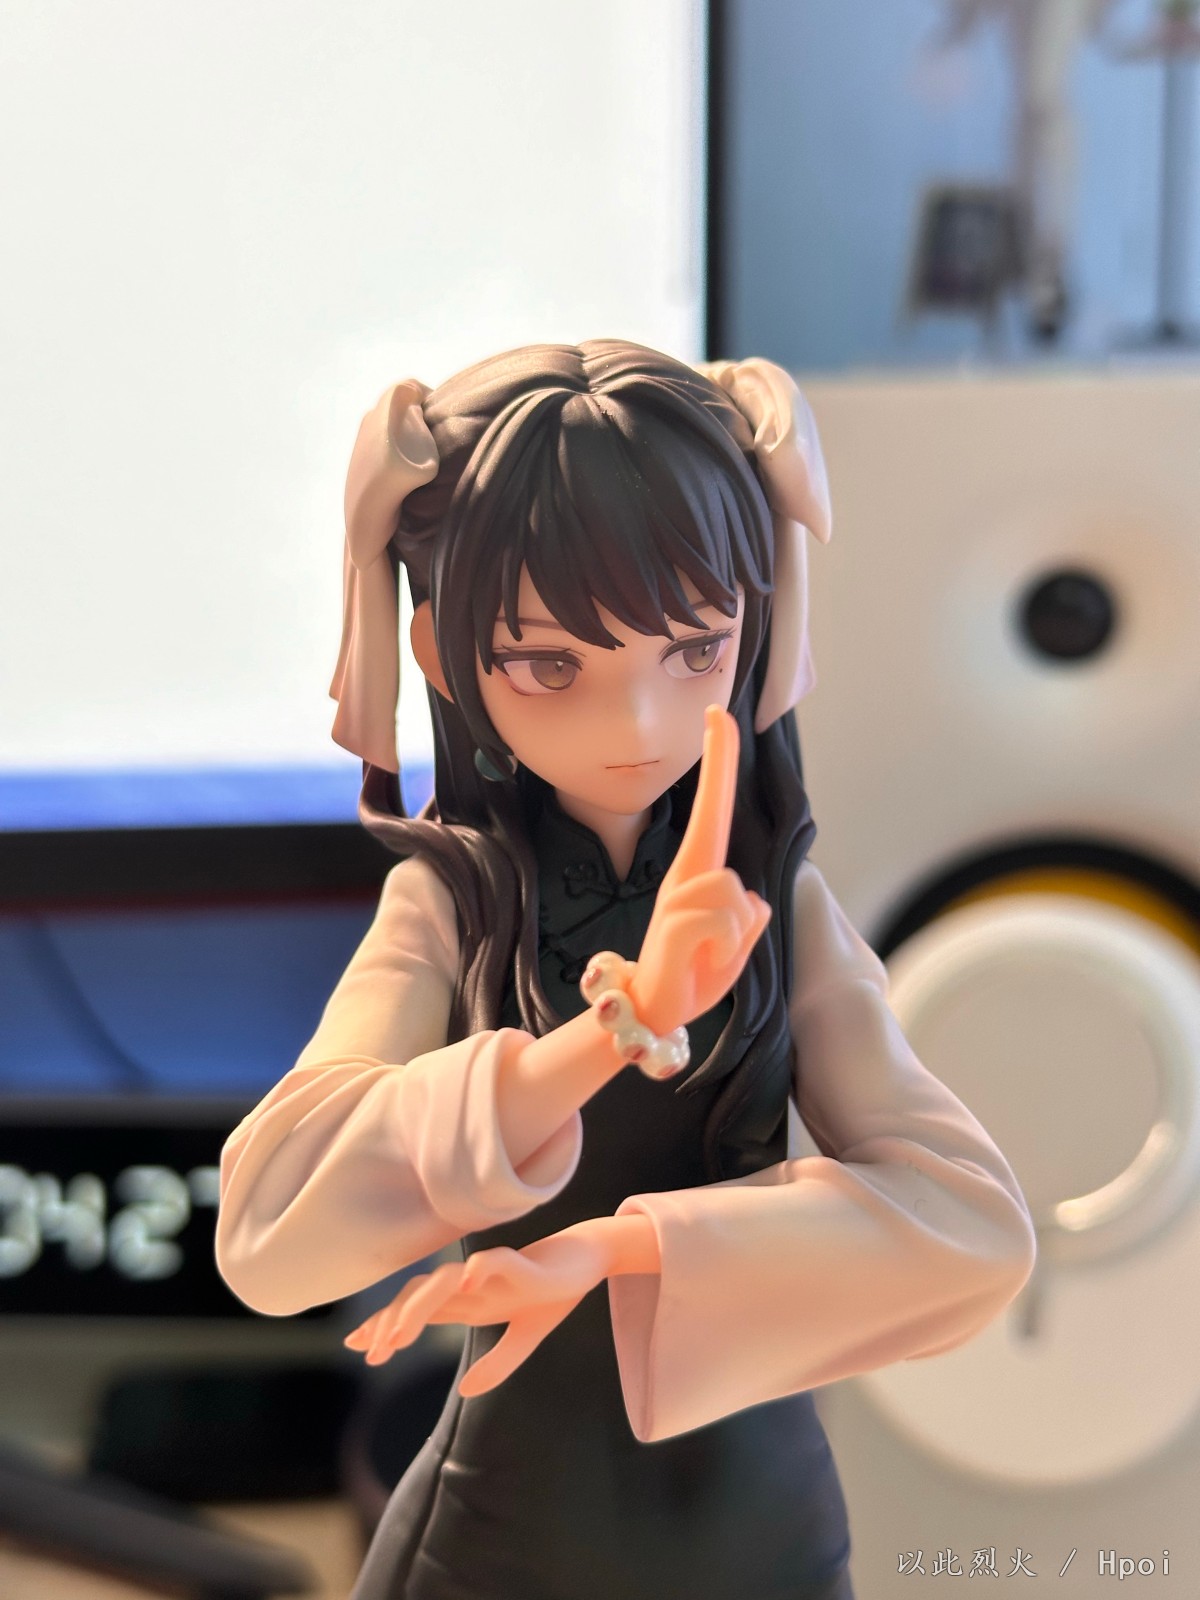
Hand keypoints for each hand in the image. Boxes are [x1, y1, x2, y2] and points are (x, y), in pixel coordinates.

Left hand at [343, 1227, 610, 1396]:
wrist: (587, 1259)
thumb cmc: (551, 1292)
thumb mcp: (526, 1337)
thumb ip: (498, 1363)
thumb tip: (465, 1391)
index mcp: (469, 1301)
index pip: (417, 1310)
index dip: (386, 1324)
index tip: (358, 1346)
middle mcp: (472, 1285)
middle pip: (419, 1295)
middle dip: (391, 1320)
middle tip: (373, 1352)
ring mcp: (492, 1273)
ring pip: (443, 1280)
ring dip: (418, 1306)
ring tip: (400, 1336)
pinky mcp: (520, 1263)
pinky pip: (493, 1260)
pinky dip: (477, 1270)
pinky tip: (464, 1286)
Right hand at [631, 705, 770, 1034]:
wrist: (655, 1011)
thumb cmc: (695, 974)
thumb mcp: (736, 943)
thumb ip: (747, 915)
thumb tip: (748, 901)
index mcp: (699, 874)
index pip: (712, 807)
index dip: (717, 759)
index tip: (717, 713)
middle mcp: (684, 877)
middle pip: (716, 832)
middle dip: (722, 814)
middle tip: (719, 809)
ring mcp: (675, 900)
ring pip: (730, 890)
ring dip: (736, 932)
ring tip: (712, 956)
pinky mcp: (673, 928)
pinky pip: (722, 922)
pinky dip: (727, 948)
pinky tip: (705, 965)